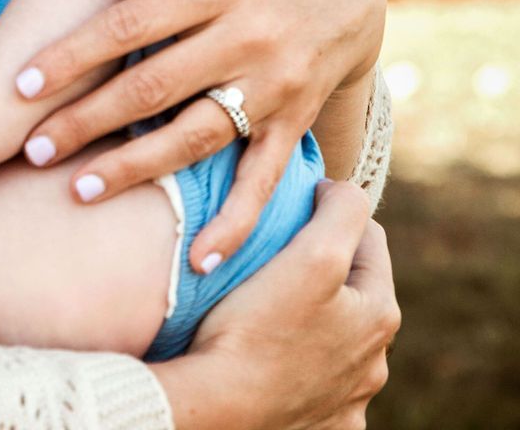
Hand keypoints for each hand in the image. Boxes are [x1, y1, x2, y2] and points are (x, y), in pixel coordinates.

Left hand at [13, 0, 385, 270]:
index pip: (131, 23)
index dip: (75, 55)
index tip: (22, 85)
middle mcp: (247, 40)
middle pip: (154, 88)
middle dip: (87, 122)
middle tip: (31, 151)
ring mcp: (273, 87)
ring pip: (197, 137)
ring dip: (137, 169)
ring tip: (80, 191)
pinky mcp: (294, 124)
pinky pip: (264, 179)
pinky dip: (236, 222)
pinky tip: (199, 258)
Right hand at [153, 181, 399, 429]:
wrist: (218, 410)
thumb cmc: (259, 327)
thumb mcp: (314, 252)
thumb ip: (343, 210)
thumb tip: (344, 191)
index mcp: (380, 315)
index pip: (369, 237)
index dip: (329, 213)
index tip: (289, 211)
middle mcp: (375, 364)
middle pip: (352, 290)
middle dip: (323, 268)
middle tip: (275, 257)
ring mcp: (348, 401)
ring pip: (335, 337)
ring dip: (313, 318)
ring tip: (268, 307)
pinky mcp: (321, 426)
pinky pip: (315, 382)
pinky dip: (300, 365)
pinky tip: (271, 355)